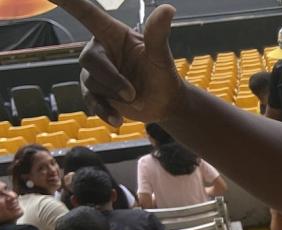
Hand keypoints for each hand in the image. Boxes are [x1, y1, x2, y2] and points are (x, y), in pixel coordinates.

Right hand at [51, 0, 183, 126]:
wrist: (164, 104)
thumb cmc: (163, 74)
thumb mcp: (161, 56)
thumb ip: (157, 34)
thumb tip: (168, 9)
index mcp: (112, 34)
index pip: (86, 14)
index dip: (68, 2)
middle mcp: (100, 50)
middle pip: (89, 60)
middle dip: (112, 79)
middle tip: (133, 92)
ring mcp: (95, 72)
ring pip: (91, 83)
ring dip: (114, 95)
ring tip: (134, 99)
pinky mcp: (94, 93)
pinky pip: (90, 102)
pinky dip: (104, 111)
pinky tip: (117, 120)